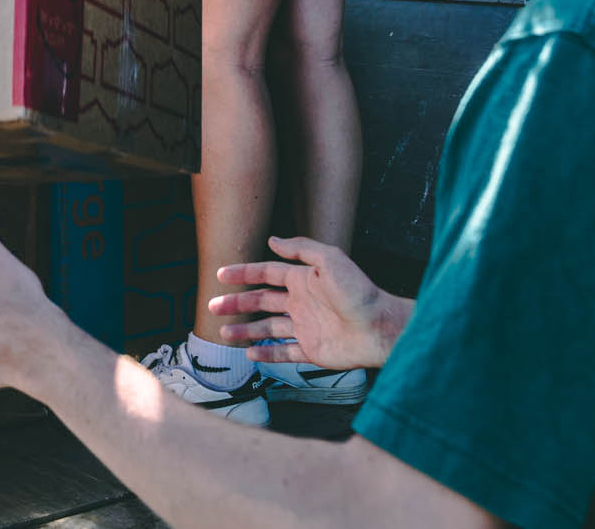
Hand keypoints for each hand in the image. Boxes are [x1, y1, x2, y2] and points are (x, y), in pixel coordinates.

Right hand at [209, 236, 408, 372]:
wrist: (380, 328)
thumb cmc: (359, 292)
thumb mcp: (330, 259)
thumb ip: (300, 249)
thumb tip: (272, 240)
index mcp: (303, 280)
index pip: (266, 274)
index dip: (243, 274)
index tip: (221, 275)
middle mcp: (301, 303)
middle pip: (261, 302)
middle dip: (236, 303)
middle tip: (213, 306)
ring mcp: (305, 327)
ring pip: (267, 328)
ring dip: (245, 330)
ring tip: (223, 333)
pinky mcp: (312, 351)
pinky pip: (284, 352)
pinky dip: (266, 353)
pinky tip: (250, 354)